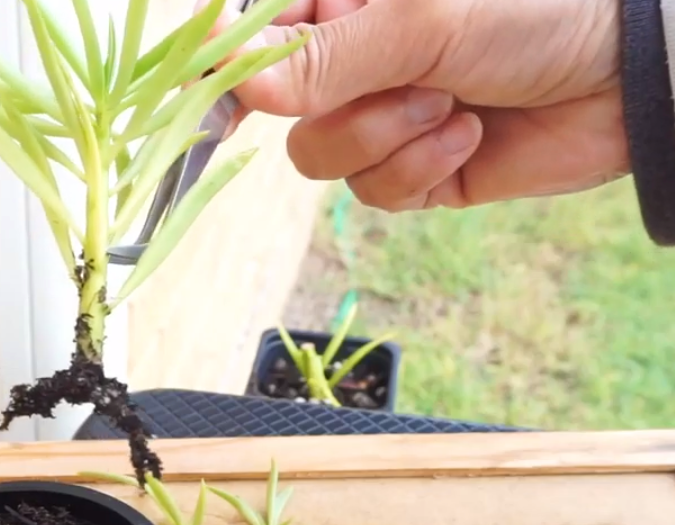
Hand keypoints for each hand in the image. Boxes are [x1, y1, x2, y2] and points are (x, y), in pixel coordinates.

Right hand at [210, 0, 627, 209]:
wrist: (624, 78)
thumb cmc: (533, 10)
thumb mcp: (420, 20)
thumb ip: (326, 57)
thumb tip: (240, 84)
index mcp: (346, 8)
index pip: (261, 42)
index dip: (231, 73)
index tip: (213, 101)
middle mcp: (355, 64)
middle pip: (288, 114)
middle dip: (349, 110)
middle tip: (413, 83)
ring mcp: (382, 119)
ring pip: (325, 159)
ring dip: (387, 139)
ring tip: (451, 106)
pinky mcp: (413, 170)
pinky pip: (375, 192)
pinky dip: (418, 169)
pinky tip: (468, 136)